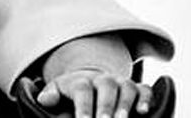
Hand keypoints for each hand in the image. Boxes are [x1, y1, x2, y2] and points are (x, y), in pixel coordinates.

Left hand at [37, 68, 153, 117]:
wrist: (89, 82)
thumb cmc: (70, 93)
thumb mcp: (56, 91)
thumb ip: (50, 96)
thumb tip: (44, 100)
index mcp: (81, 80)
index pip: (82, 89)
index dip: (83, 106)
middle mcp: (102, 79)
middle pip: (106, 87)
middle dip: (106, 106)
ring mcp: (121, 82)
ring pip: (127, 88)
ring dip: (126, 105)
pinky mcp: (137, 88)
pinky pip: (145, 89)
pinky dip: (146, 99)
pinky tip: (144, 112)